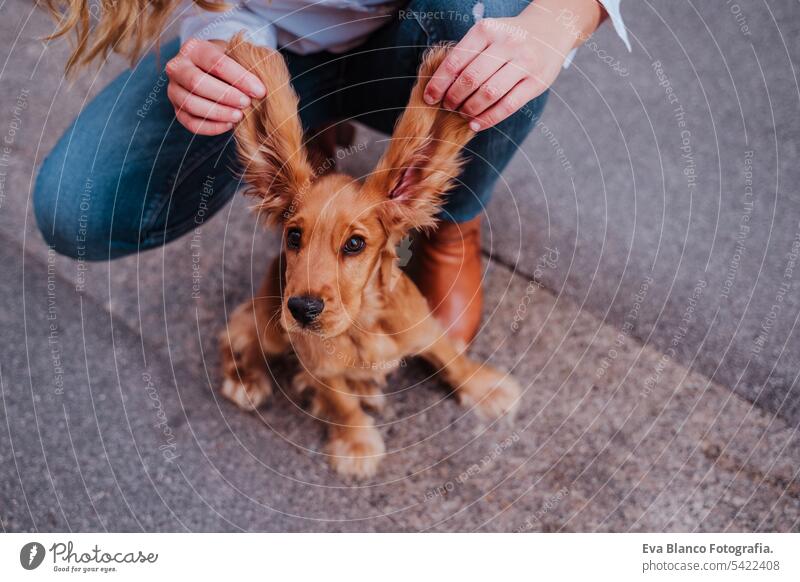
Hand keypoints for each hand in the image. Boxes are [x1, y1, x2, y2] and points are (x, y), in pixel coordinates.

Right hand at [166, 39, 265, 135]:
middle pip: (197, 82)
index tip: (260, 90)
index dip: (239, 78)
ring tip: (239, 116)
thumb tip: (265, 81)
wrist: (213, 71)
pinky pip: (191, 123)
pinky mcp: (177, 110)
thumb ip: (249, 63)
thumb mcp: (238, 55)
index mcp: (194, 48)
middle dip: (226, 95)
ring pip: (191, 104)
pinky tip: (229, 125)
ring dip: (218, 112)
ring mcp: (174, 90)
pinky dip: (211, 127)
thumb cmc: (230, 63)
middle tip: (247, 103)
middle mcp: (177, 67)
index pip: (215, 62)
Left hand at [424, 0, 602, 130]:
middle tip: (447, 106)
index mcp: (487, 30)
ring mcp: (524, 63)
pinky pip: (507, 106)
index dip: (439, 83)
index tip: (429, 97)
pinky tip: (475, 124)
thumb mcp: (488, 34)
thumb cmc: (509, 37)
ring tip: (462, 114)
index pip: (456, 60)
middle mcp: (507, 44)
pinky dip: (488, 119)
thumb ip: (467, 54)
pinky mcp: (537, 82)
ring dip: (469, 109)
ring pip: (489, 94)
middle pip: (471, 79)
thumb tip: (438, 86)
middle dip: (453, 97)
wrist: (551, 30)